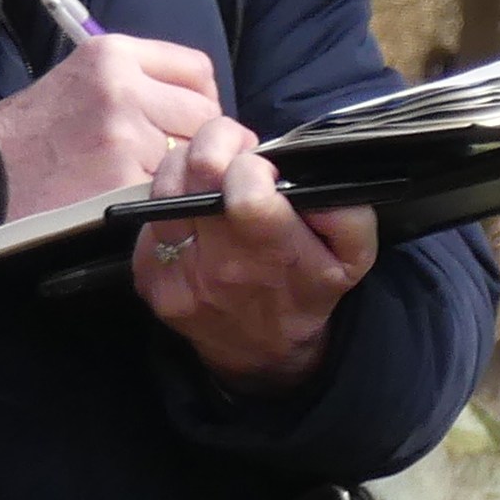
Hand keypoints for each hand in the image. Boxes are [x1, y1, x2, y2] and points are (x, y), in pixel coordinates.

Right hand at [0, 35, 221, 220]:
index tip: (182, 123)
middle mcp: (122, 86)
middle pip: (204, 113)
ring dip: (179, 173)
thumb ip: (136, 84)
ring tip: (142, 182)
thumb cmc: (25, 138)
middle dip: (193, 141)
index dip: (199, 101)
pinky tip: (133, 203)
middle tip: (163, 161)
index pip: (197, 70)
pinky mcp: (121, 179)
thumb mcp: (76, 83)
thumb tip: (201, 105)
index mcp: (111, 54)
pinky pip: (170, 189)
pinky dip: (161, 200)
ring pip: (192, 155)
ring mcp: (124, 133)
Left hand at [133, 115, 378, 393]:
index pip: (247, 195)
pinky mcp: (146, 277)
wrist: (262, 352)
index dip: (252, 164)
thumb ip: (348, 213)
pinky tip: (194, 209)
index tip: (263, 167)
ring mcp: (175, 274)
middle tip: (236, 157)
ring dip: (189, 167)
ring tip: (213, 176)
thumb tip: (308, 181)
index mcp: (273, 255)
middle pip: (196, 173)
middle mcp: (219, 267)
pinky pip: (147, 214)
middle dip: (218, 147)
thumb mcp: (353, 257)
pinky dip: (170, 199)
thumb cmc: (307, 291)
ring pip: (163, 185)